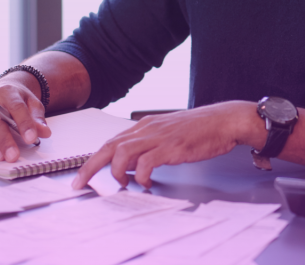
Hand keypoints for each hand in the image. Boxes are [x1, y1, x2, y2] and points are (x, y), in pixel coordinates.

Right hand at [0, 77, 49, 162]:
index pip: (17, 108)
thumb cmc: (19, 99)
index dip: (24, 123)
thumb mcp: (32, 103)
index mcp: (9, 93)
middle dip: (5, 140)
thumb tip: (44, 132)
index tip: (31, 139)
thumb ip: (37, 117)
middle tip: (13, 155)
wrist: (3, 90)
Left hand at [72, 101, 256, 189]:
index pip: (111, 141)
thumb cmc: (201, 128)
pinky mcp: (172, 146)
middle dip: (90, 167)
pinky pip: (147, 162)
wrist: (225, 120)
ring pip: (122, 152)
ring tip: (122, 183)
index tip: (82, 175)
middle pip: (109, 146)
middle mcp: (148, 128)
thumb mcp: (169, 133)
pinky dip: (141, 175)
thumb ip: (149, 145)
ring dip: (116, 171)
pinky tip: (147, 182)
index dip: (93, 159)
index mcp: (146, 125)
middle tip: (79, 184)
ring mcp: (160, 136)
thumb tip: (133, 163)